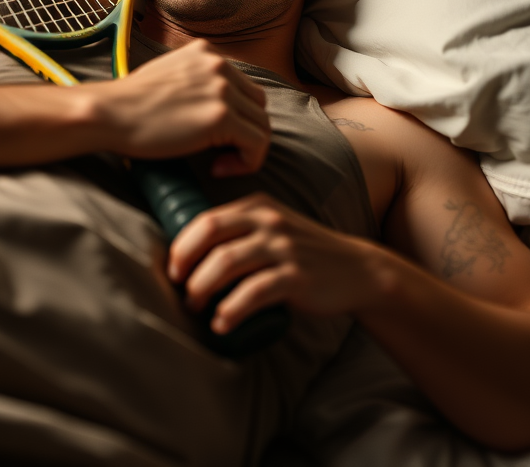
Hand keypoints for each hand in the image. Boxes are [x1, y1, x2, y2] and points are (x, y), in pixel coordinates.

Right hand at [91, 40, 270, 175]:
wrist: (109, 113)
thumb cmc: (129, 104)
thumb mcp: (168, 75)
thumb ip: (196, 83)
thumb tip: (213, 109)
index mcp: (207, 53)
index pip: (243, 87)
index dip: (236, 116)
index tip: (215, 137)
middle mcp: (220, 65)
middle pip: (258, 104)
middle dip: (246, 131)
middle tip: (220, 154)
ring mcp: (222, 90)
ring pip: (262, 125)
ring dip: (246, 150)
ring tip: (219, 164)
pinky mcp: (221, 116)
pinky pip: (257, 143)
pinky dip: (246, 162)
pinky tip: (218, 170)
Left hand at [167, 193, 377, 333]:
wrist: (356, 270)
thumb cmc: (305, 252)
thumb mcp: (274, 227)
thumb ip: (242, 230)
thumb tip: (193, 255)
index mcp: (258, 206)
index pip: (206, 219)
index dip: (182, 245)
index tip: (173, 269)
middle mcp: (268, 221)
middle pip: (211, 236)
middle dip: (186, 264)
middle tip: (180, 289)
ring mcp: (283, 247)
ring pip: (226, 263)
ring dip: (202, 289)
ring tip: (196, 309)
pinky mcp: (296, 277)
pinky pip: (253, 293)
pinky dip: (231, 311)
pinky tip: (222, 324)